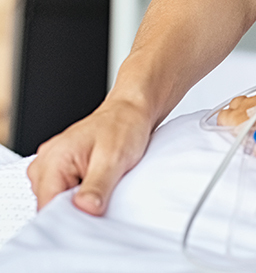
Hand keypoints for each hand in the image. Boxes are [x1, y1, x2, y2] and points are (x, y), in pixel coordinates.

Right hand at [28, 95, 155, 215]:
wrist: (131, 111)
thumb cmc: (124, 126)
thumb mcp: (114, 158)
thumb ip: (97, 186)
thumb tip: (84, 210)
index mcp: (53, 159)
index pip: (46, 207)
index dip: (67, 219)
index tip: (89, 221)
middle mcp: (46, 163)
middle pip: (50, 207)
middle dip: (75, 210)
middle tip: (101, 199)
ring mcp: (52, 166)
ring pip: (58, 201)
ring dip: (79, 201)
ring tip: (101, 185)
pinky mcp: (62, 169)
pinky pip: (65, 192)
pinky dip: (81, 194)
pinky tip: (97, 184)